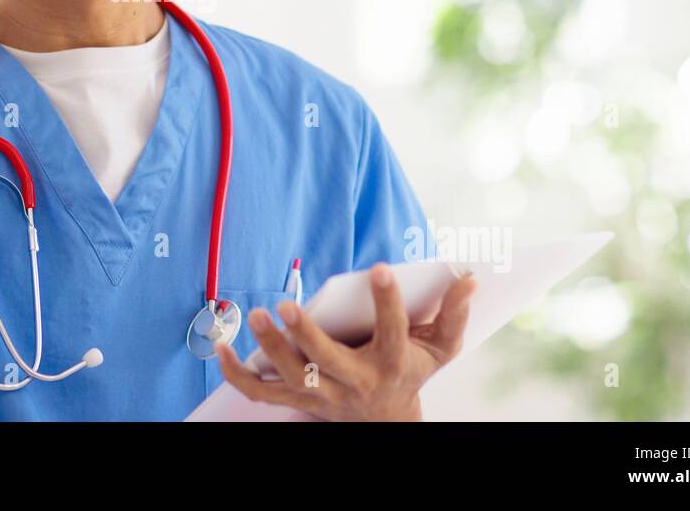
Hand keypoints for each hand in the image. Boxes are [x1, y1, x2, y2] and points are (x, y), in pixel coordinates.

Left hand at [215, 263, 476, 420]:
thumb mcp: (441, 348)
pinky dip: (236, 373)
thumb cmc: (411, 370)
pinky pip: (259, 391)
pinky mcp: (297, 399)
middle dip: (306, 335)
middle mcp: (355, 382)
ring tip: (258, 314)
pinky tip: (219, 345)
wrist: (386, 420)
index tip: (380, 268)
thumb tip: (470, 277)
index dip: (388, 301)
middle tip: (287, 304)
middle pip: (327, 362)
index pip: (392, 332)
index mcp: (392, 363)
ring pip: (291, 376)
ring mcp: (322, 394)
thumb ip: (455, 314)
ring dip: (270, 348)